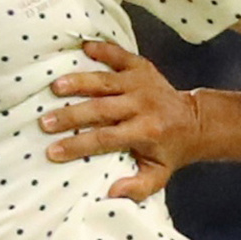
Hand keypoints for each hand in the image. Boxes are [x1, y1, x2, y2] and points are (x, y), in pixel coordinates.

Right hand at [41, 39, 202, 200]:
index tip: (53, 151)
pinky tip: (83, 47)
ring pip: (105, 81)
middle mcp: (143, 105)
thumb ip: (137, 187)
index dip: (78, 145)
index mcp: (146, 132)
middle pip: (101, 109)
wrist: (195, 121)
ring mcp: (142, 83)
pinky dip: (103, 50)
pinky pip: (120, 56)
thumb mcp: (158, 175)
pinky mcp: (142, 68)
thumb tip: (112, 192)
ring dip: (79, 82)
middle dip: (71, 115)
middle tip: (46, 121)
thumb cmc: (169, 151)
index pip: (105, 139)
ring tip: (55, 86)